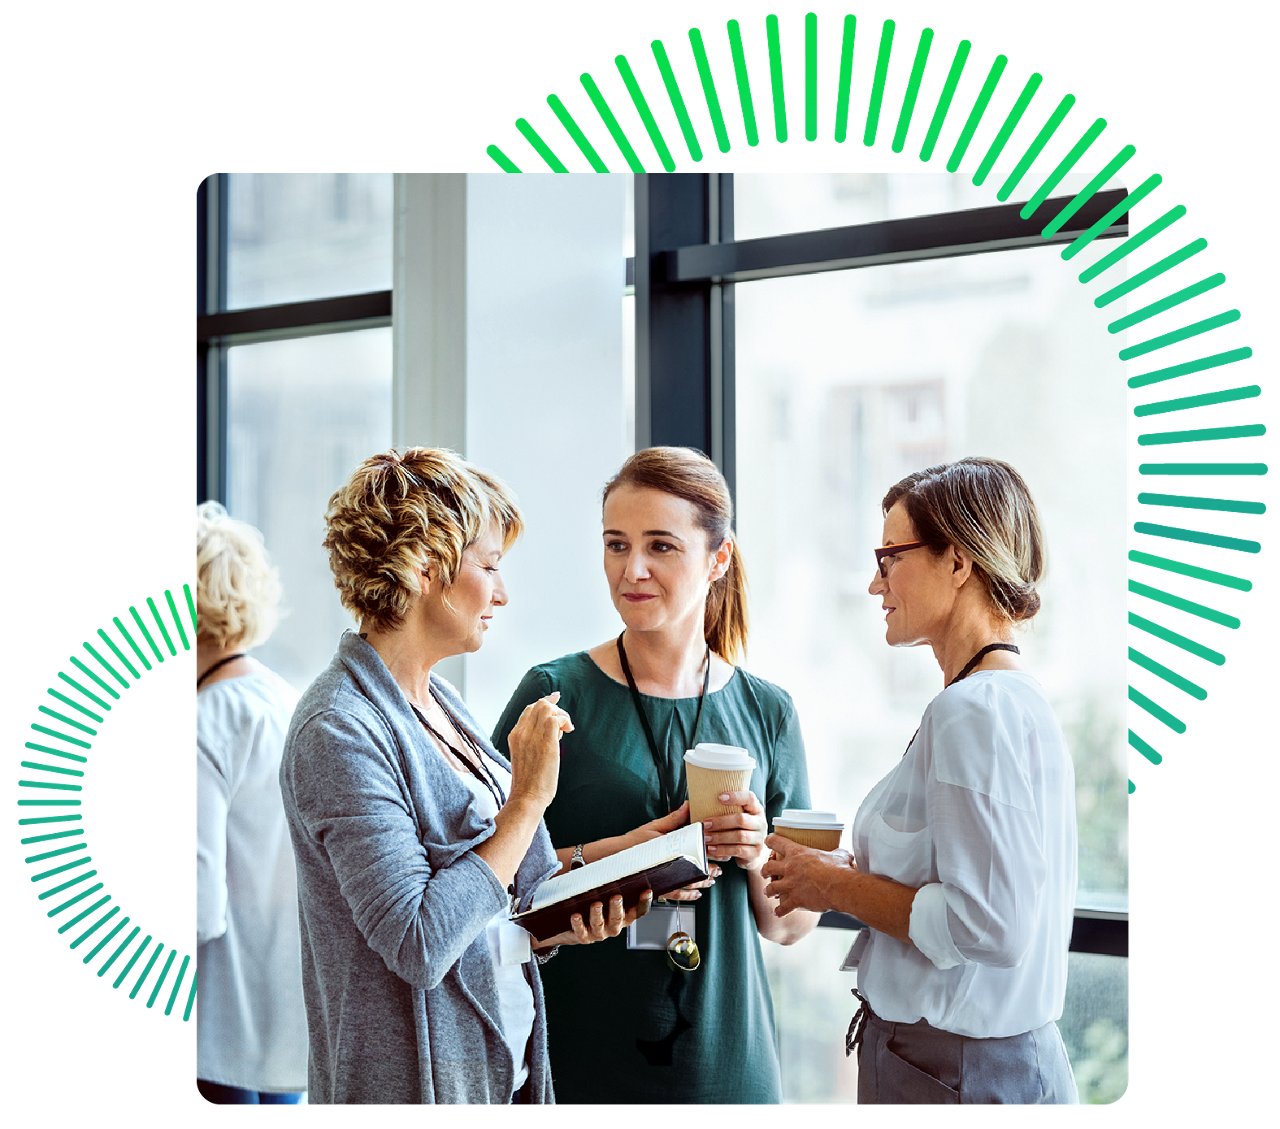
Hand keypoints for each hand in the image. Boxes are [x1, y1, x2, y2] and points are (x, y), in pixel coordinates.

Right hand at [505, 692, 572, 809]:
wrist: (527, 798)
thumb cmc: (529, 783)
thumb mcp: (525, 757)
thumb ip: (533, 741)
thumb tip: (553, 731)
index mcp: (514, 736)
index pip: (529, 709)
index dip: (544, 702)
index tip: (555, 699)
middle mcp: (521, 733)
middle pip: (538, 704)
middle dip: (555, 708)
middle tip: (564, 722)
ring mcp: (532, 736)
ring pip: (547, 708)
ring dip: (561, 715)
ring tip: (566, 730)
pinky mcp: (545, 743)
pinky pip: (556, 719)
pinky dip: (565, 720)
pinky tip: (568, 731)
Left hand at [533, 891, 653, 947]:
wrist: (575, 928)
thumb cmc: (594, 905)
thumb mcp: (604, 893)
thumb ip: (609, 881)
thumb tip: (611, 862)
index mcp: (624, 916)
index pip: (638, 911)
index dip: (644, 902)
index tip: (647, 891)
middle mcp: (613, 926)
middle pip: (619, 918)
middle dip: (617, 908)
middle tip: (616, 897)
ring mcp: (599, 933)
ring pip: (600, 924)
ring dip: (598, 914)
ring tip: (595, 904)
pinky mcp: (583, 937)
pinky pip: (581, 932)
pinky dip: (578, 924)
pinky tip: (575, 916)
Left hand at [702, 790, 768, 870]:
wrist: (750, 852)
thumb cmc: (737, 829)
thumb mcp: (733, 816)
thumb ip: (719, 808)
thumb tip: (689, 804)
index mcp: (755, 809)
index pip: (749, 798)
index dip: (736, 797)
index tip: (719, 797)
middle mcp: (760, 822)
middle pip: (741, 819)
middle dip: (720, 822)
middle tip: (704, 824)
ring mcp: (759, 838)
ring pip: (739, 836)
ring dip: (720, 837)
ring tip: (705, 838)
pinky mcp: (755, 852)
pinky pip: (738, 851)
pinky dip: (723, 850)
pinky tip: (711, 849)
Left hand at [761, 835, 855, 916]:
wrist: (840, 887)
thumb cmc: (840, 869)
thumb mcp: (838, 855)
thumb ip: (836, 854)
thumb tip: (843, 855)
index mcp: (797, 853)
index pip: (776, 842)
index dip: (770, 841)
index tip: (768, 842)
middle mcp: (789, 868)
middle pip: (768, 867)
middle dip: (765, 870)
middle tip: (765, 873)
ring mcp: (790, 885)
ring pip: (771, 888)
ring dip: (768, 891)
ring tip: (768, 893)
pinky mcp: (795, 900)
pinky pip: (782, 908)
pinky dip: (780, 911)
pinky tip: (778, 913)